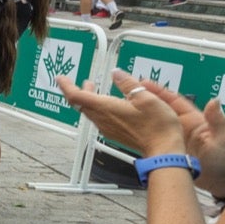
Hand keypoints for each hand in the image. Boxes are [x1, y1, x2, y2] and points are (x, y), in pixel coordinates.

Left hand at [56, 70, 186, 157]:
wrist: (163, 150)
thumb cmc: (157, 126)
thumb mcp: (146, 97)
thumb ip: (128, 84)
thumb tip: (116, 73)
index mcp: (106, 108)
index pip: (76, 96)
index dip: (66, 86)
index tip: (61, 78)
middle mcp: (102, 119)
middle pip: (80, 104)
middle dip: (79, 90)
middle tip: (85, 82)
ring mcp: (107, 128)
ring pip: (89, 111)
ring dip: (89, 99)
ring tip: (94, 89)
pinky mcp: (113, 134)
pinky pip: (98, 119)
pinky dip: (98, 108)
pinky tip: (109, 104)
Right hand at [131, 75, 224, 194]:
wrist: (220, 182)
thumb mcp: (224, 138)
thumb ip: (218, 121)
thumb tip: (215, 102)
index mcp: (195, 120)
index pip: (174, 101)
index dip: (159, 91)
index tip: (144, 83)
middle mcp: (182, 126)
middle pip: (161, 109)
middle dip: (145, 98)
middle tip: (126, 90)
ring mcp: (174, 138)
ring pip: (154, 122)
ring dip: (140, 114)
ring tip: (122, 106)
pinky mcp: (169, 150)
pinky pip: (153, 137)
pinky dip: (141, 131)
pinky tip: (128, 128)